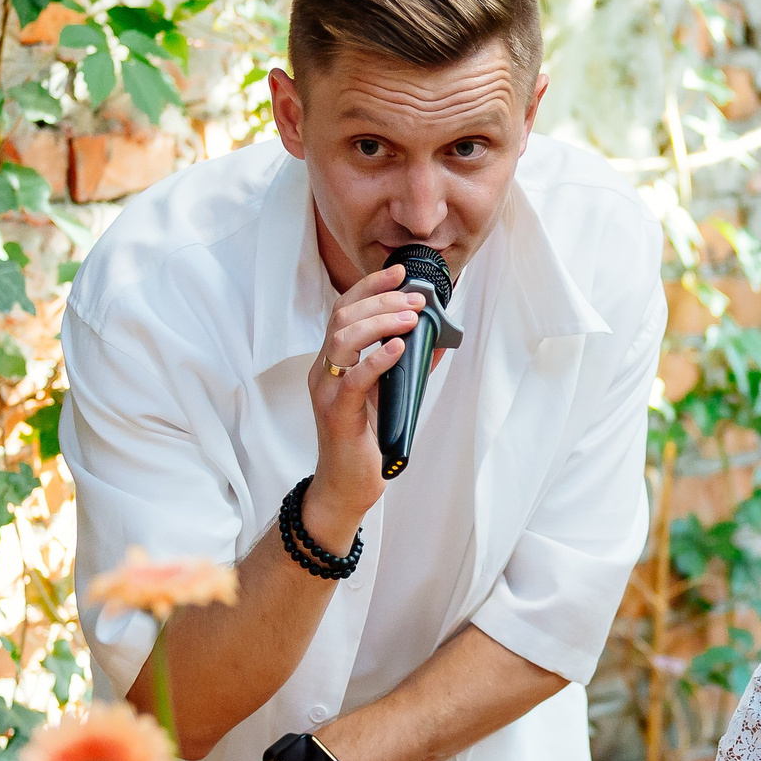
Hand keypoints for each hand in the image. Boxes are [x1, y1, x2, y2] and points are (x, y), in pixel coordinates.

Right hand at [304, 264, 424, 547]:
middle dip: (381, 301)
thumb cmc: (365, 442)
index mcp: (332, 362)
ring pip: (343, 340)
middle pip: (342, 317)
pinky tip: (398, 348)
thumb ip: (407, 367)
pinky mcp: (336, 414)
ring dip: (380, 323)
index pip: (344, 310)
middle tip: (416, 298)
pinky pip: (352, 379)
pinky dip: (376, 359)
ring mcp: (326, 391)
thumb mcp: (389, 396)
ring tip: (411, 317)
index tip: (399, 273)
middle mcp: (323, 371)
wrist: (346, 486)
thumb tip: (437, 339)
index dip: (370, 288)